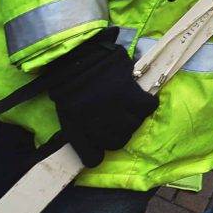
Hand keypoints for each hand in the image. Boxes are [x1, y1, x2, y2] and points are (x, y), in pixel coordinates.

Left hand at [45, 29, 158, 166]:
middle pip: (118, 143)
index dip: (99, 152)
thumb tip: (96, 150)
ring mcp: (112, 109)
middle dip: (119, 134)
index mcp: (76, 130)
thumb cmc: (69, 84)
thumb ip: (78, 133)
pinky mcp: (127, 93)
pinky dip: (147, 104)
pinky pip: (146, 107)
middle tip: (119, 120)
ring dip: (134, 118)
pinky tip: (142, 100)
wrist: (77, 55)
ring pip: (134, 126)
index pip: (93, 158)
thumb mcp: (65, 113)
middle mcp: (95, 124)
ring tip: (129, 107)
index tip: (102, 143)